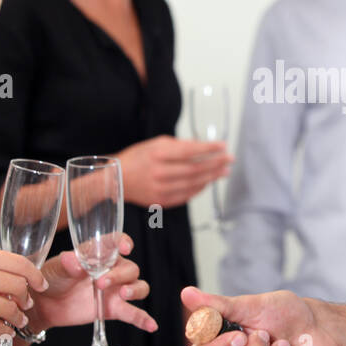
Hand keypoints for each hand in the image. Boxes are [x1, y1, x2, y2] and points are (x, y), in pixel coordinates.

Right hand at [0, 246, 46, 345]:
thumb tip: (16, 279)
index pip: (19, 263)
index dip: (35, 275)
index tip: (41, 284)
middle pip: (20, 287)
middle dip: (26, 299)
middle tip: (25, 305)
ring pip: (13, 310)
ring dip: (18, 318)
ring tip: (15, 321)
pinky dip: (4, 332)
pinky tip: (2, 332)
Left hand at [27, 234, 156, 333]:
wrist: (44, 304)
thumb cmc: (50, 278)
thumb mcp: (55, 268)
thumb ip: (67, 264)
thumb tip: (75, 262)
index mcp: (98, 254)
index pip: (116, 243)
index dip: (124, 242)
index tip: (125, 248)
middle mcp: (111, 270)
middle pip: (129, 268)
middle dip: (120, 275)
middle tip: (101, 283)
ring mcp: (114, 290)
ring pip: (138, 286)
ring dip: (135, 289)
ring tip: (123, 294)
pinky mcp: (113, 309)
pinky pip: (134, 313)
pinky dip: (144, 319)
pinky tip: (151, 325)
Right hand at [115, 135, 232, 207]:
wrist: (116, 180)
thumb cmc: (137, 158)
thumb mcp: (155, 143)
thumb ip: (179, 145)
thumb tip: (203, 147)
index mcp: (157, 154)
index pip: (190, 151)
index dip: (209, 149)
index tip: (224, 146)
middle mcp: (159, 172)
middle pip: (195, 169)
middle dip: (216, 164)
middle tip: (229, 160)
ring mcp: (160, 189)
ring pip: (193, 183)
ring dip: (211, 177)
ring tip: (223, 171)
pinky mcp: (160, 201)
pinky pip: (186, 195)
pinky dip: (199, 188)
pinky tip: (207, 182)